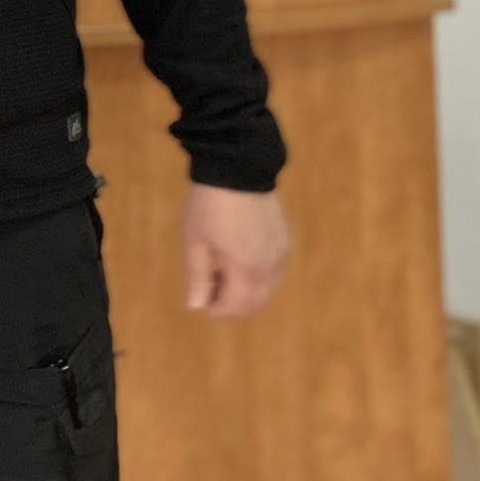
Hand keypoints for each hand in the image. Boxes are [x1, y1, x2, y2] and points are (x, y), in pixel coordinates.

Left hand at [183, 184, 288, 318]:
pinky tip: (237, 261)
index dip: (218, 310)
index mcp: (246, 270)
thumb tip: (196, 307)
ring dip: (245, 291)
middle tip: (209, 292)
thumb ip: (198, 277)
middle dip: (233, 305)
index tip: (202, 303)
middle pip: (255, 302)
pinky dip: (256, 276)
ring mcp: (280, 253)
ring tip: (219, 274)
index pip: (237, 306)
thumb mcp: (196, 242)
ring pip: (266, 288)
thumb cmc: (210, 206)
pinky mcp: (283, 239)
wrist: (239, 169)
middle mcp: (269, 267)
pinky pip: (273, 271)